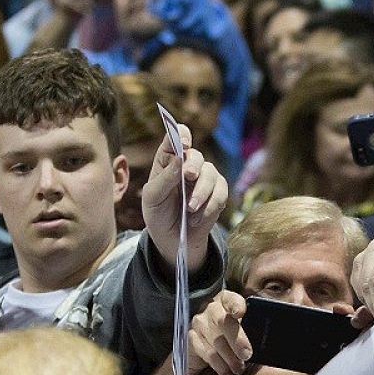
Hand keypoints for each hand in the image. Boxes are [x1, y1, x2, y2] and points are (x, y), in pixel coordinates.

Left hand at [141, 124, 227, 275]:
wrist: (172, 239)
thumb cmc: (158, 214)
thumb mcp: (153, 198)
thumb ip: (164, 178)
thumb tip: (178, 159)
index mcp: (167, 159)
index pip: (176, 136)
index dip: (181, 135)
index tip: (183, 144)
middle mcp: (187, 164)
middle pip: (196, 155)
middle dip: (193, 166)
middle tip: (188, 176)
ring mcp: (204, 177)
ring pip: (210, 173)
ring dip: (201, 193)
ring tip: (189, 210)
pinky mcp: (218, 192)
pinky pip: (220, 192)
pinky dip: (209, 207)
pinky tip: (196, 219)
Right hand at [189, 290, 250, 374]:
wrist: (207, 350)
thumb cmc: (235, 337)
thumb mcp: (246, 329)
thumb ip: (256, 328)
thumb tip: (273, 339)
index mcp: (227, 301)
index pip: (231, 299)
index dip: (235, 305)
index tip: (240, 314)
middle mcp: (211, 309)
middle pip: (222, 322)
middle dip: (237, 340)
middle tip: (247, 355)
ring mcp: (199, 323)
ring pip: (215, 341)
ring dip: (229, 358)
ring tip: (239, 369)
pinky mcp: (191, 339)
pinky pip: (205, 353)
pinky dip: (219, 365)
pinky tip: (227, 372)